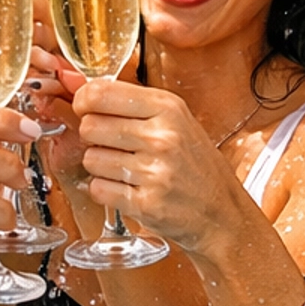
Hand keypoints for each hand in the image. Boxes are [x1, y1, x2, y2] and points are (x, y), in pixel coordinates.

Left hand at [71, 79, 250, 256]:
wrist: (222, 213)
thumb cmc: (196, 166)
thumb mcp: (177, 121)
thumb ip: (134, 105)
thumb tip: (83, 93)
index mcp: (168, 109)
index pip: (101, 93)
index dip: (83, 101)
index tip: (85, 109)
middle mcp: (162, 137)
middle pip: (89, 126)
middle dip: (93, 137)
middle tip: (113, 145)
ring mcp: (154, 172)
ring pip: (91, 159)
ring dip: (101, 167)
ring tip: (127, 170)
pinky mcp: (145, 203)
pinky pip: (98, 189)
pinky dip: (106, 190)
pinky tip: (127, 189)